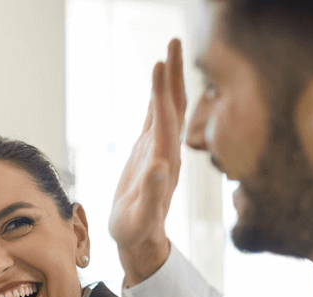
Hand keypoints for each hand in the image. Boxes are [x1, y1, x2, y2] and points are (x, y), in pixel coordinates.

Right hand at [108, 38, 186, 284]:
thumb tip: (160, 167)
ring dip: (168, 80)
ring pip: (166, 108)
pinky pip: (155, 119)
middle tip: (174, 40)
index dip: (161, 92)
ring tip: (168, 52)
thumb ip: (152, 193)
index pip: (165, 119)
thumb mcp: (142, 217)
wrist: (141, 240)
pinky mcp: (149, 153)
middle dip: (173, 74)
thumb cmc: (138, 231)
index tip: (158, 64)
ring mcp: (159, 150)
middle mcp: (166, 150)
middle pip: (173, 104)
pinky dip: (157, 98)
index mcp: (164, 160)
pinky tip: (157, 85)